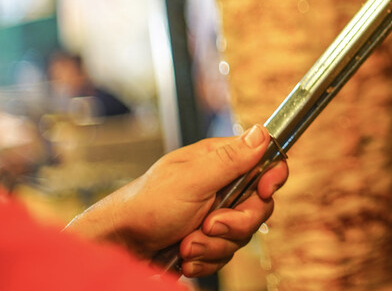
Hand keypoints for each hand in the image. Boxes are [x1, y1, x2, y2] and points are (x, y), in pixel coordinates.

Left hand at [66, 124, 288, 277]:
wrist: (118, 247)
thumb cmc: (146, 206)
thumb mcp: (192, 179)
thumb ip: (230, 159)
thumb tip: (261, 133)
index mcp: (219, 162)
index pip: (264, 163)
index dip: (271, 178)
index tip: (263, 191)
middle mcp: (221, 187)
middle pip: (258, 206)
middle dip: (235, 223)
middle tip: (208, 224)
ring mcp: (214, 215)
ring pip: (242, 235)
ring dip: (214, 245)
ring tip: (186, 243)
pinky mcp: (206, 241)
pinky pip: (225, 255)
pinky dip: (205, 260)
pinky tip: (185, 256)